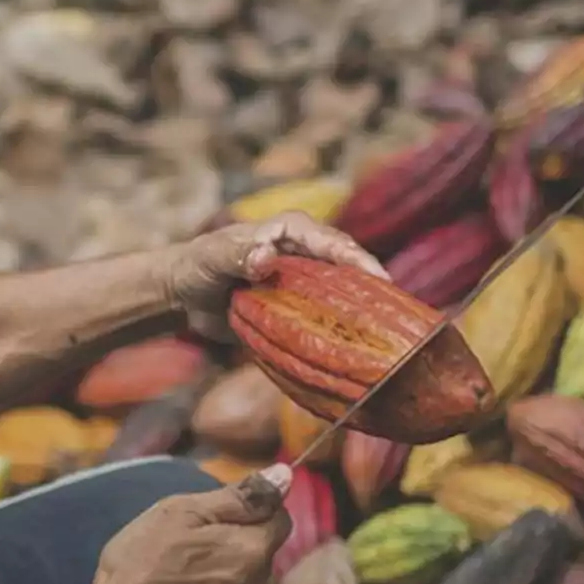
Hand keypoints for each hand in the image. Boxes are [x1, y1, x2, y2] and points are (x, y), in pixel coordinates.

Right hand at [81, 465, 293, 583]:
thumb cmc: (142, 569)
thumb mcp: (181, 513)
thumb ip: (238, 496)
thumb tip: (283, 474)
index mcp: (254, 552)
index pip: (279, 516)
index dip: (250, 507)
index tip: (213, 515)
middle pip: (261, 551)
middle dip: (234, 542)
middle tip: (187, 543)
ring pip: (246, 582)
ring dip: (223, 573)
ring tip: (178, 576)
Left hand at [166, 211, 389, 340]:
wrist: (184, 295)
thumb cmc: (198, 265)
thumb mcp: (213, 257)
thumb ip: (237, 254)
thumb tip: (265, 256)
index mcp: (292, 230)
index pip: (333, 243)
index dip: (358, 260)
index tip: (380, 280)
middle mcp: (307, 254)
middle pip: (349, 269)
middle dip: (373, 289)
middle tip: (399, 315)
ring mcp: (307, 283)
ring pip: (344, 296)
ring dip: (363, 314)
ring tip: (391, 337)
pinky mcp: (300, 309)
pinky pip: (326, 320)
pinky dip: (341, 333)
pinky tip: (359, 352)